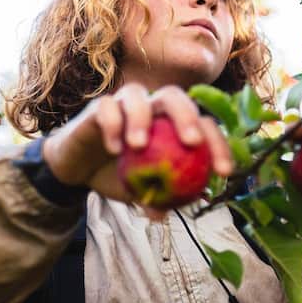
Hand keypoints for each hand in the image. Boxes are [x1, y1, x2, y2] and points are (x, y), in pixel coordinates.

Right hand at [41, 84, 232, 218]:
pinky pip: (106, 108)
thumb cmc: (118, 176)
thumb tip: (181, 209)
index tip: (223, 172)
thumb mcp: (142, 192)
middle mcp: (151, 107)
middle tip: (192, 142)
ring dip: (141, 117)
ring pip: (138, 94)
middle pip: (175, 97)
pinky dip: (111, 125)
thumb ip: (162, 197)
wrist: (78, 171)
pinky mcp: (97, 107)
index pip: (204, 125)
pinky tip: (114, 149)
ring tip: (139, 146)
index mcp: (172, 124)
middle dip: (188, 116)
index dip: (218, 146)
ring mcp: (124, 104)